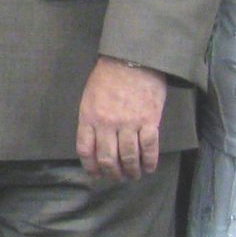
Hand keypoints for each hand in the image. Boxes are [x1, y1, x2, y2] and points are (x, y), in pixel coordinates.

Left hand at [76, 59, 166, 179]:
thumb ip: (90, 119)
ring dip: (131, 171)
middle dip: (112, 173)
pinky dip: (149, 161)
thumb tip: (94, 141)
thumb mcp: (90, 96)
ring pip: (128, 157)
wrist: (132, 59)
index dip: (91, 166)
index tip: (96, 174)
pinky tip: (149, 167)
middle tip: (118, 177)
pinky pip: (149, 148)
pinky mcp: (149, 121)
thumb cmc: (108, 75)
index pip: (86, 150)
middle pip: (108, 158)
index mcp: (89, 117)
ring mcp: (129, 123)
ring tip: (133, 175)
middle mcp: (107, 124)